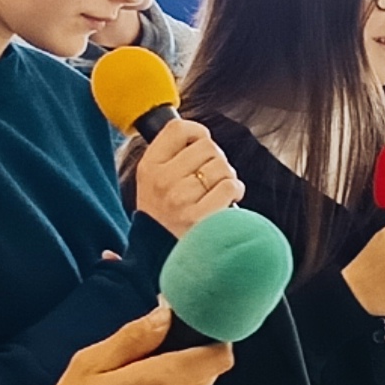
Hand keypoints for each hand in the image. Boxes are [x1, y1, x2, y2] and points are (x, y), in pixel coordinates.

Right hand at [37, 306, 231, 384]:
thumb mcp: (90, 366)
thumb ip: (134, 337)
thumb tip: (165, 314)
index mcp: (166, 380)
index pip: (220, 354)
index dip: (212, 338)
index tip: (190, 329)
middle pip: (207, 371)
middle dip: (188, 358)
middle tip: (151, 355)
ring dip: (176, 383)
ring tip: (136, 384)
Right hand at [131, 116, 242, 239]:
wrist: (161, 256)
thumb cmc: (165, 216)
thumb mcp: (153, 182)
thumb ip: (171, 157)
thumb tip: (199, 133)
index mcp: (149, 167)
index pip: (178, 129)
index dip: (197, 132)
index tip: (201, 143)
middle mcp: (162, 180)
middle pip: (208, 146)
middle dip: (216, 159)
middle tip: (211, 177)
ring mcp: (180, 199)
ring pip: (222, 166)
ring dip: (227, 177)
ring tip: (217, 191)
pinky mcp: (199, 217)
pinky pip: (230, 186)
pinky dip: (235, 191)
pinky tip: (227, 201)